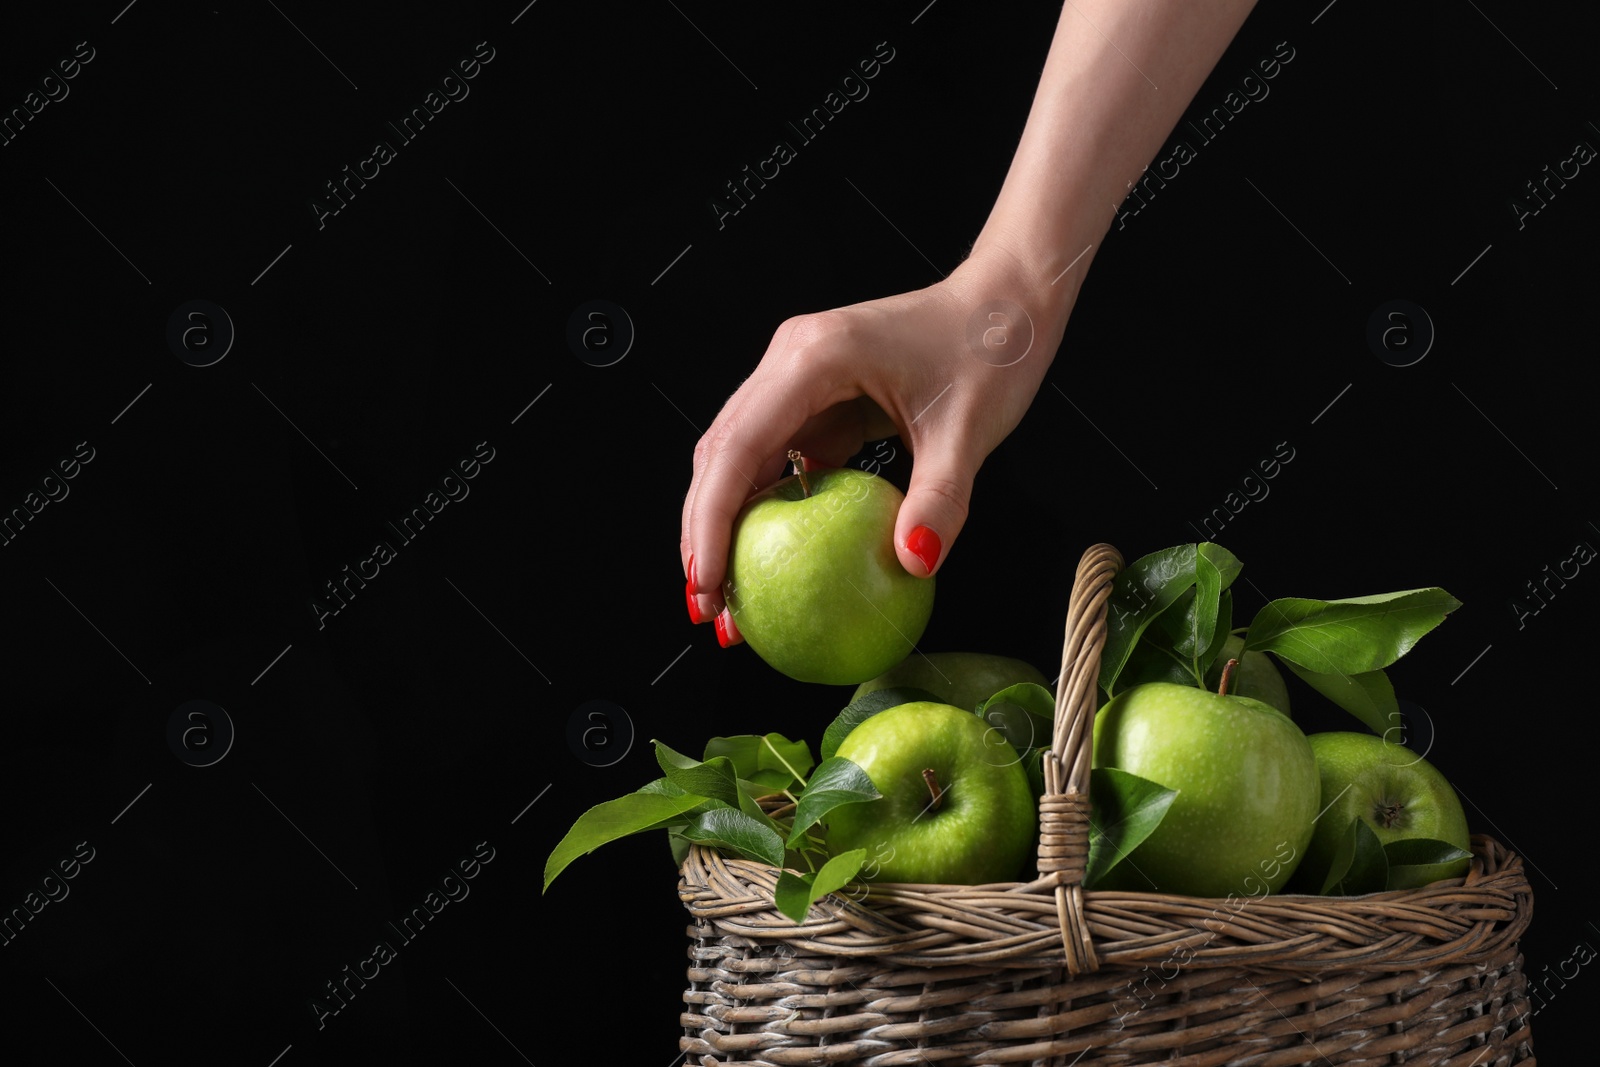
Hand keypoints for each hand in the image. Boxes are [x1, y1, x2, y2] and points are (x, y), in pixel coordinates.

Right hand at [682, 250, 1070, 644]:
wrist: (1005, 302)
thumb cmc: (989, 349)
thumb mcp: (971, 431)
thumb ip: (939, 499)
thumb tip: (912, 563)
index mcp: (814, 357)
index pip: (738, 447)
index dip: (710, 521)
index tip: (709, 582)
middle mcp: (789, 360)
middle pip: (719, 455)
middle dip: (703, 533)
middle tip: (709, 607)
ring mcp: (796, 376)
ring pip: (738, 457)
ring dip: (728, 523)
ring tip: (731, 594)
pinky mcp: (814, 394)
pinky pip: (777, 456)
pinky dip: (768, 508)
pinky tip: (774, 557)